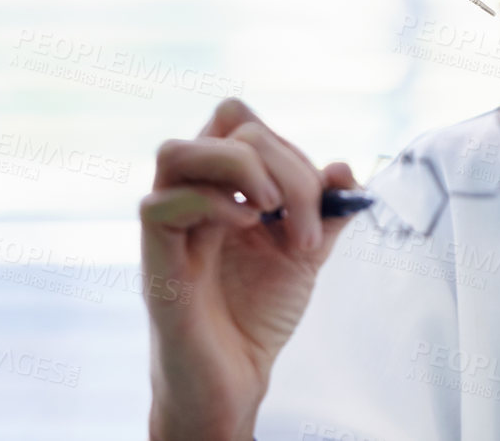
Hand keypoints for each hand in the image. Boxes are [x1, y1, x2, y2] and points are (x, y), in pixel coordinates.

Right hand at [140, 98, 359, 440]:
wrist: (237, 379)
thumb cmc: (258, 314)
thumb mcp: (306, 251)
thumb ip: (326, 209)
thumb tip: (344, 169)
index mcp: (223, 184)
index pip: (240, 120)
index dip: (286, 143)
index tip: (317, 197)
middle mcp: (191, 194)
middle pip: (225, 125)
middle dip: (286, 166)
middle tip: (306, 222)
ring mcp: (169, 226)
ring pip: (175, 151)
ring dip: (239, 168)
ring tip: (270, 210)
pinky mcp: (156, 262)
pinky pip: (160, 205)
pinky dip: (213, 204)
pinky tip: (248, 228)